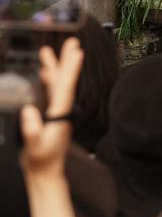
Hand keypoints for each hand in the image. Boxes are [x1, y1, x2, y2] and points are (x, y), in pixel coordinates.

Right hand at [20, 38, 83, 176]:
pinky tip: (44, 74)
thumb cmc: (40, 161)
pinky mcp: (51, 116)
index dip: (71, 69)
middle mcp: (62, 111)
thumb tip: (30, 110)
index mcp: (61, 114)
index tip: (77, 52)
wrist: (45, 173)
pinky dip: (48, 82)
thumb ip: (33, 130)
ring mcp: (57, 113)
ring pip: (56, 86)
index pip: (66, 87)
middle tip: (72, 42)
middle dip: (67, 62)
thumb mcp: (35, 147)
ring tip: (49, 51)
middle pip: (65, 81)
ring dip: (55, 68)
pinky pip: (50, 94)